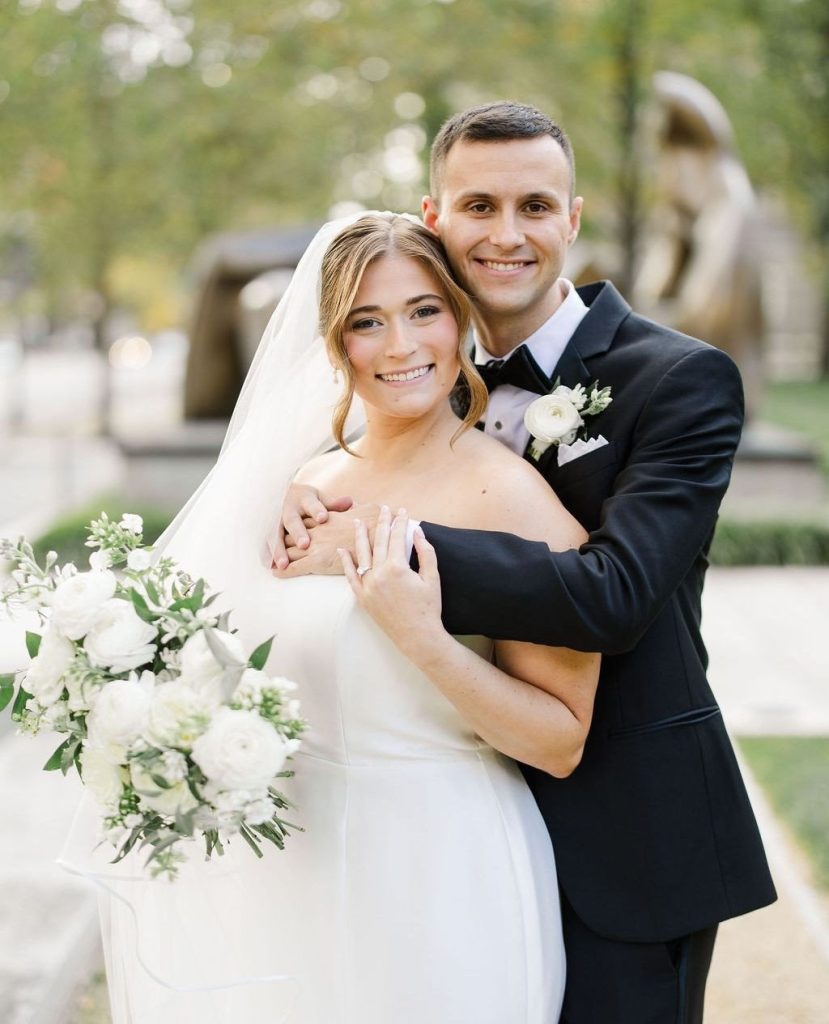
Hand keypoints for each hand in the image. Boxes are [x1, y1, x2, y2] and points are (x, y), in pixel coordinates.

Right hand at [270, 483, 353, 570]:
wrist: (278, 492)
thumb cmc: (306, 500)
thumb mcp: (319, 498)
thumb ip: (333, 504)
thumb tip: (351, 502)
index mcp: (304, 499)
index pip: (312, 505)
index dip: (317, 510)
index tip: (323, 518)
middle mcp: (288, 509)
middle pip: (292, 521)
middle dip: (297, 533)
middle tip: (305, 544)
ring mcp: (275, 519)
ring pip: (276, 534)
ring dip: (279, 549)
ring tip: (283, 564)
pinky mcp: (266, 530)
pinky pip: (265, 542)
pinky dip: (267, 554)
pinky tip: (269, 566)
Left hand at [272, 503, 381, 577]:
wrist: (380, 537)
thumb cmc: (377, 523)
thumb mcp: (365, 508)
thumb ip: (354, 507)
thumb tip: (354, 502)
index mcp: (326, 517)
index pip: (304, 520)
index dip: (296, 526)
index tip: (288, 529)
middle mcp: (317, 529)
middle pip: (291, 532)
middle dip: (282, 539)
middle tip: (274, 547)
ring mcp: (315, 544)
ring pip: (288, 548)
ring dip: (279, 555)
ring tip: (270, 561)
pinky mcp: (316, 560)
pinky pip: (294, 566)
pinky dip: (283, 570)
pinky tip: (276, 572)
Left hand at [339, 507, 443, 655]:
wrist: (418, 637)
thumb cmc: (428, 608)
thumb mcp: (432, 578)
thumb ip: (426, 552)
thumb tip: (417, 532)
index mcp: (397, 568)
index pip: (396, 538)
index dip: (400, 522)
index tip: (402, 511)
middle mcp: (379, 574)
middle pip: (378, 542)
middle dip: (382, 523)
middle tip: (383, 509)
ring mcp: (368, 586)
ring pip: (361, 555)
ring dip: (360, 537)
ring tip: (357, 522)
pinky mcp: (362, 598)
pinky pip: (351, 577)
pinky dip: (346, 563)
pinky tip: (342, 550)